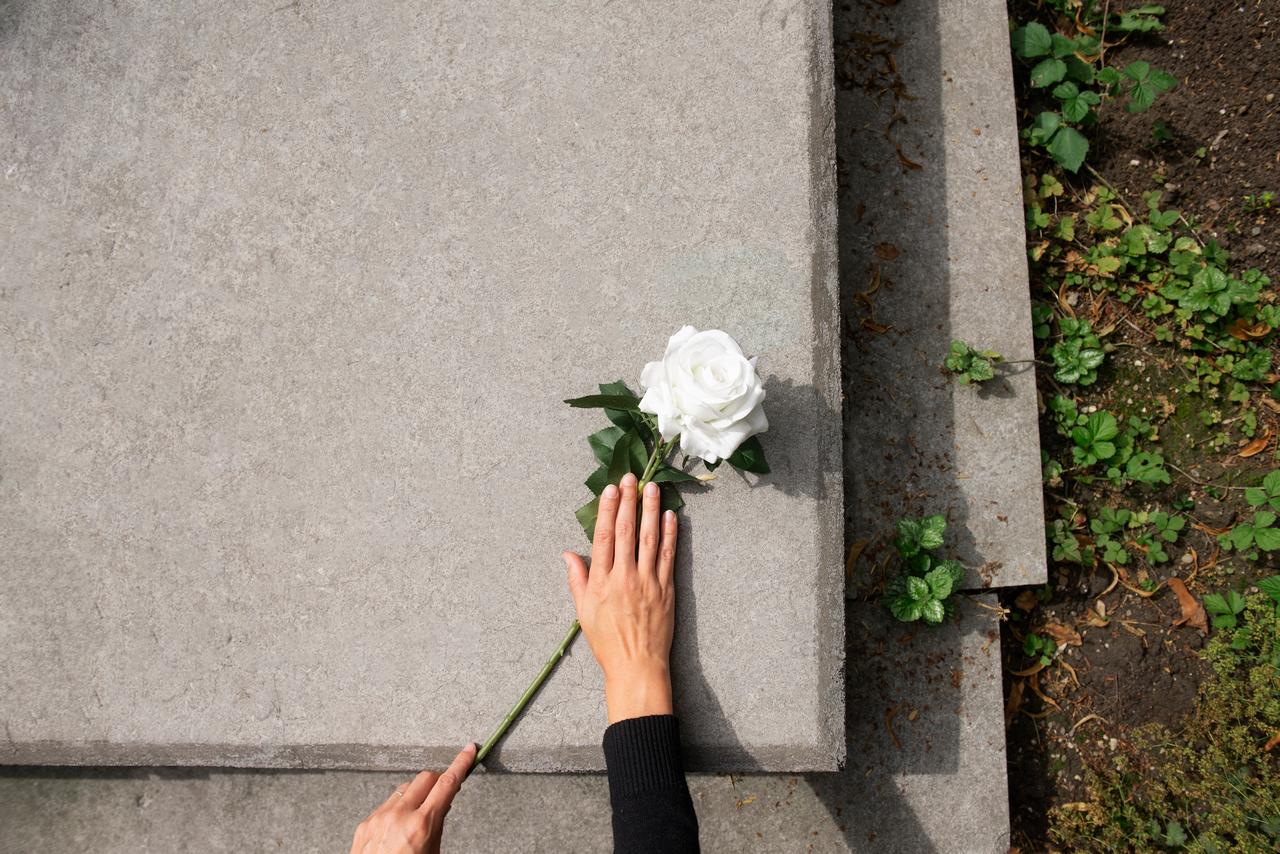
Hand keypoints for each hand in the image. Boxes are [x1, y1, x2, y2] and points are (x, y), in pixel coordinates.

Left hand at [349, 744, 475, 853]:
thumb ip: (437, 826)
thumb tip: (442, 804)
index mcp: (420, 825)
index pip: (447, 784)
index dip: (460, 764)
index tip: (469, 751)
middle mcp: (398, 816)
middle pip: (424, 778)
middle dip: (437, 781)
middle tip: (443, 794)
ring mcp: (378, 818)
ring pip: (403, 789)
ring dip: (416, 795)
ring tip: (419, 817)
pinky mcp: (364, 825)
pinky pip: (385, 805)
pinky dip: (397, 809)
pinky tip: (399, 828)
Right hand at [565, 472, 677, 723]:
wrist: (637, 666)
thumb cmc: (607, 641)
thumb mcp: (583, 611)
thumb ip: (577, 579)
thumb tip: (567, 554)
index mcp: (602, 581)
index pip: (604, 537)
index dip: (607, 510)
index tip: (609, 489)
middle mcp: (625, 577)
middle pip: (627, 531)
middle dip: (628, 501)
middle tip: (629, 478)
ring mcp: (648, 581)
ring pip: (650, 538)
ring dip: (651, 510)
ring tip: (652, 488)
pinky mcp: (666, 589)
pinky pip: (669, 556)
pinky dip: (670, 535)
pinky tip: (671, 517)